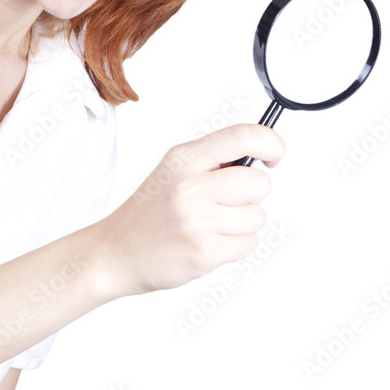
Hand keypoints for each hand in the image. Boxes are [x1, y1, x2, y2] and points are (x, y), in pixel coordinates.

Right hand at [96, 123, 284, 296]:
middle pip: (259, 183)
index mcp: (184, 159)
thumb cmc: (149, 212)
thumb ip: (212, 161)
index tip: (273, 156)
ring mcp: (197, 221)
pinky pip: (249, 244)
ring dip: (243, 223)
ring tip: (213, 225)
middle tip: (229, 201)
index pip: (242, 136)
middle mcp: (190, 186)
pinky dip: (236, 246)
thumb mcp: (173, 171)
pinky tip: (210, 242)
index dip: (271, 143)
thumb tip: (260, 156)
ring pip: (257, 216)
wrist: (116, 252)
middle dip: (253, 194)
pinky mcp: (204, 253)